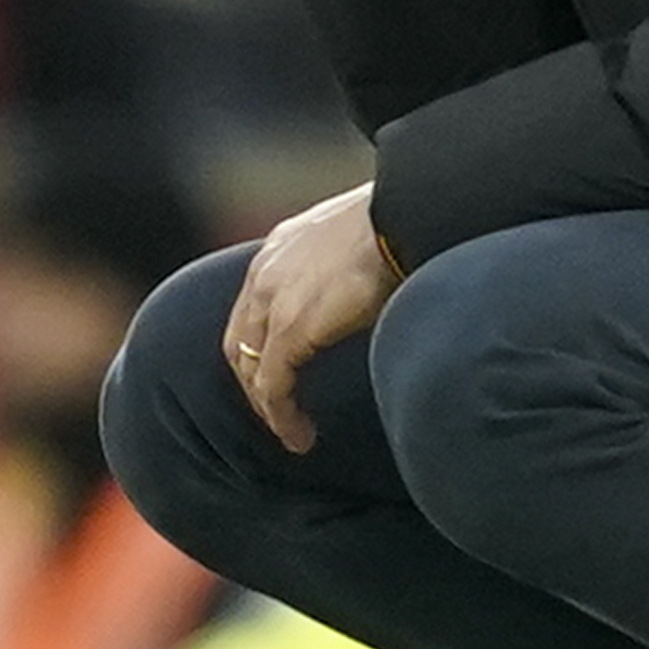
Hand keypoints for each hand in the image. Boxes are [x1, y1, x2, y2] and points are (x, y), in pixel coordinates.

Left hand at [222, 183, 404, 453]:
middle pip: (241, 343)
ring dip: (268, 408)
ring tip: (292, 434)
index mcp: (280, 248)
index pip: (253, 309)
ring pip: (252, 369)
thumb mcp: (359, 241)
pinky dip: (282, 416)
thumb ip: (348, 267)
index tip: (280, 374)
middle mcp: (265, 272)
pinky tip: (299, 436)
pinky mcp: (292, 329)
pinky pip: (273, 386)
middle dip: (255, 383)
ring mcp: (273, 300)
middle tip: (280, 413)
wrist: (407, 213)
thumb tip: (368, 286)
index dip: (259, 348)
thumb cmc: (401, 222)